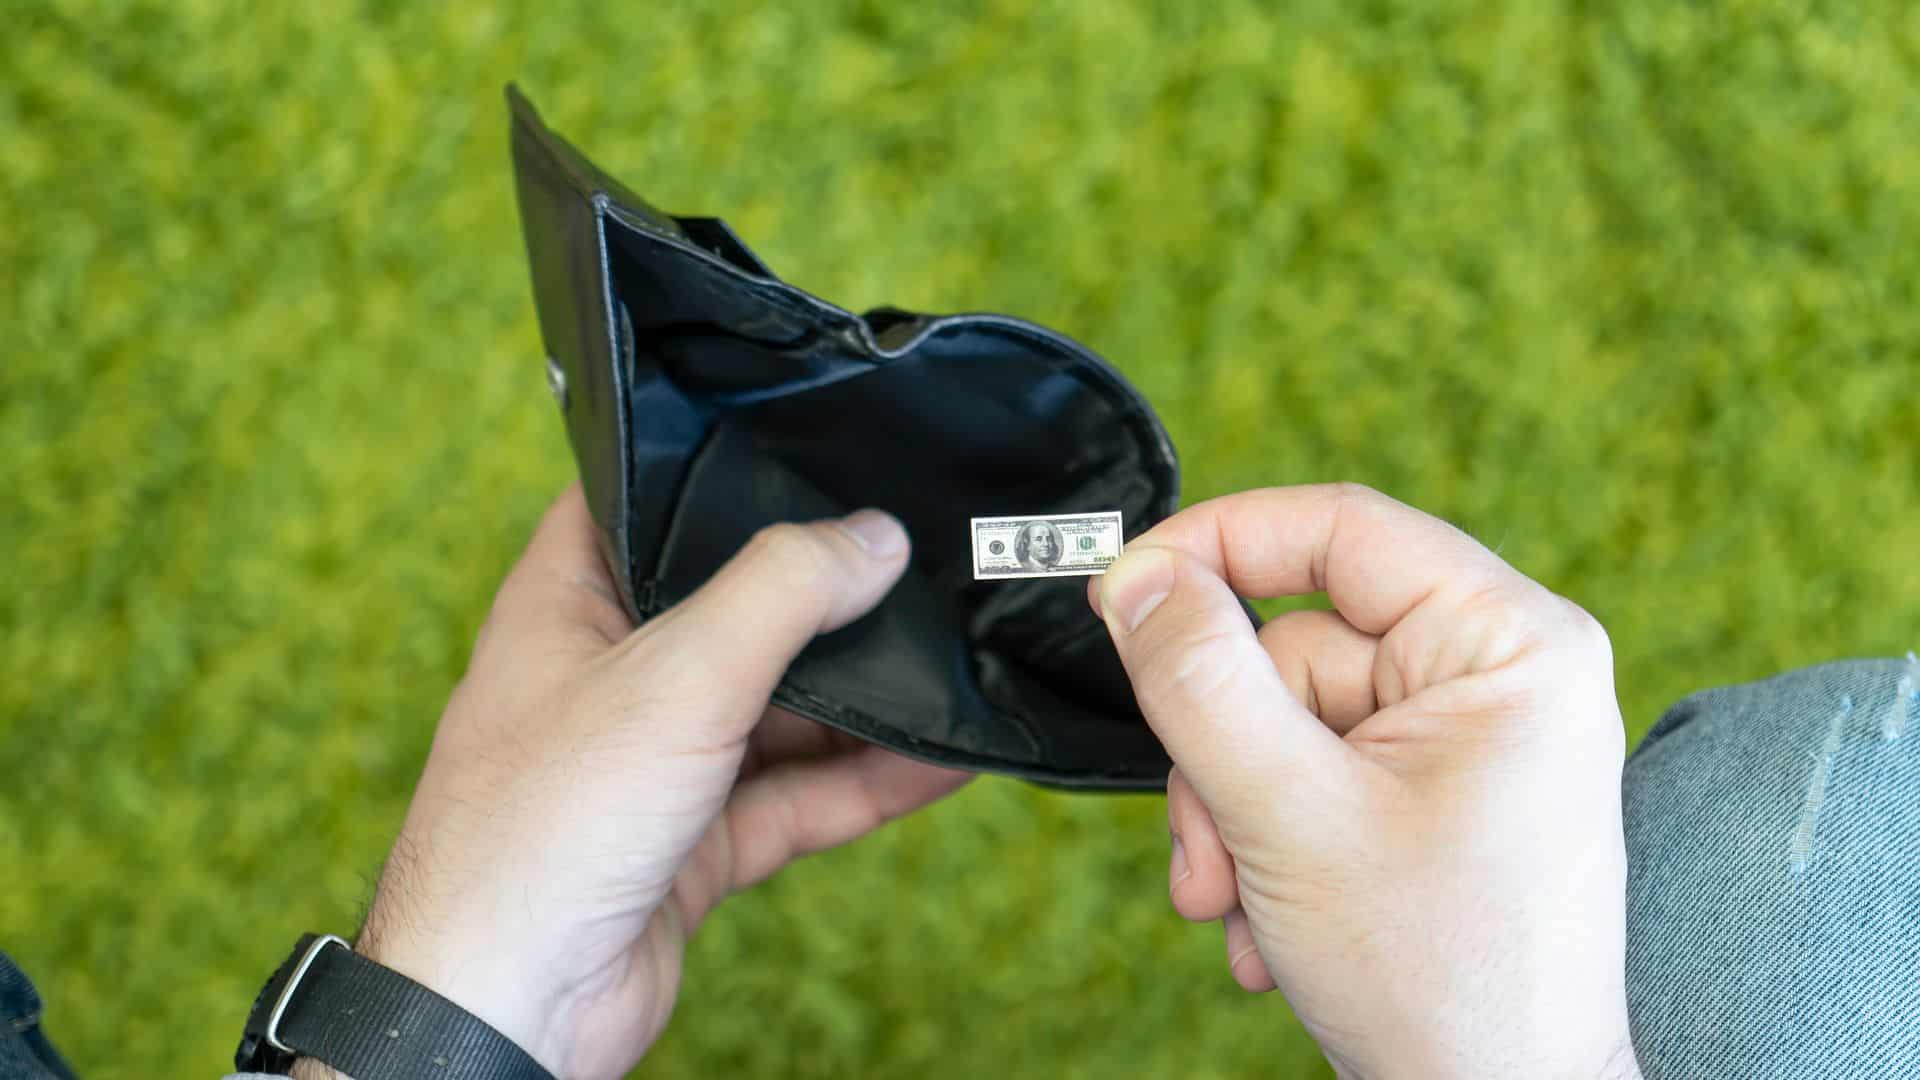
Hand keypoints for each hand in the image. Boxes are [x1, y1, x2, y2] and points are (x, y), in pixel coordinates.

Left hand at [302, 487, 969, 1079]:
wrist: (509, 1010)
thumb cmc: (543, 827)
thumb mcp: (676, 677)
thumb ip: (781, 593)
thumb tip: (876, 535)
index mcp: (565, 605)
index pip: (638, 504)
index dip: (716, 472)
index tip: (810, 447)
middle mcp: (609, 677)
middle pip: (732, 612)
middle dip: (824, 600)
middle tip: (923, 562)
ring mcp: (653, 764)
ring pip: (775, 713)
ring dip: (860, 701)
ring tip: (957, 661)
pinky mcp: (694, 844)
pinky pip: (796, 798)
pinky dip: (865, 783)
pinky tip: (943, 761)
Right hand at [1089, 484, 1638, 1078]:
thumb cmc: (1440, 979)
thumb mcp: (1291, 814)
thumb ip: (1201, 680)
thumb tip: (1138, 575)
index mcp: (1509, 644)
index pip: (1340, 528)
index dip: (1217, 544)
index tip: (1121, 593)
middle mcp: (1495, 676)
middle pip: (1292, 643)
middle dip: (1223, 754)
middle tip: (1211, 849)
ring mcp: (1461, 741)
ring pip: (1280, 720)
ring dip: (1233, 815)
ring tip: (1243, 905)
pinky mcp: (1425, 797)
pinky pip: (1305, 773)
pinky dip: (1264, 843)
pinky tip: (1273, 923)